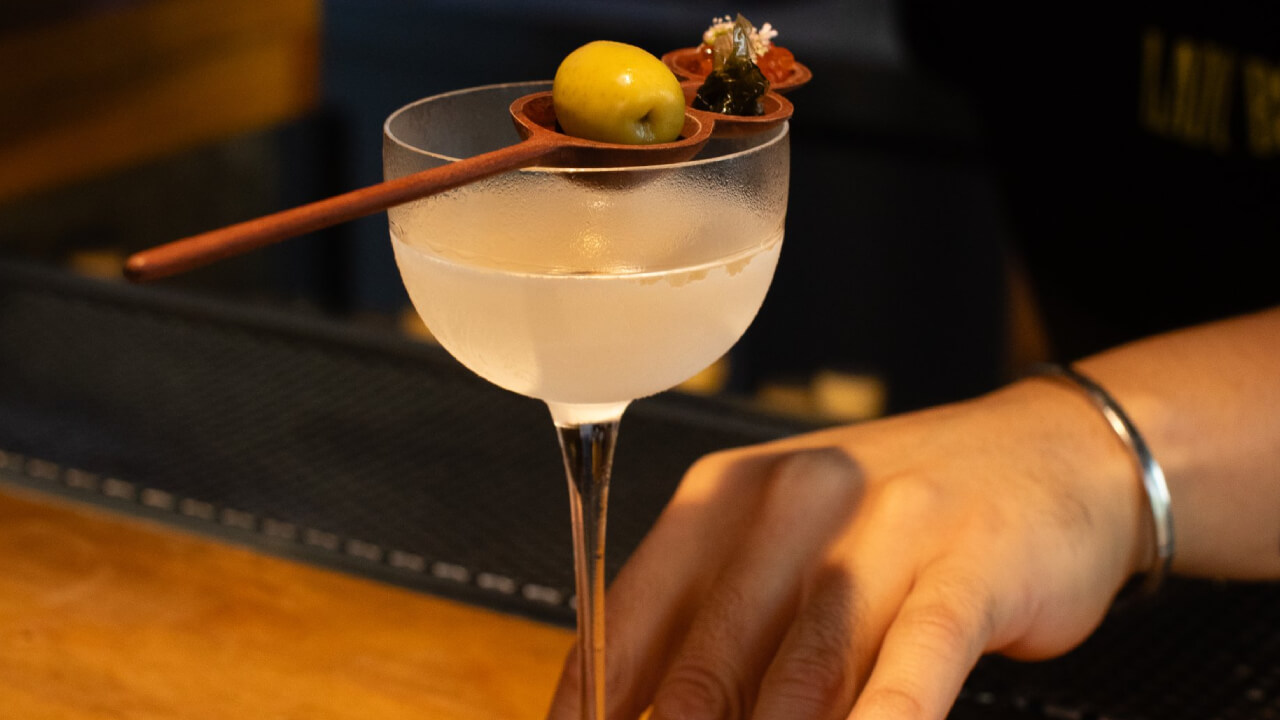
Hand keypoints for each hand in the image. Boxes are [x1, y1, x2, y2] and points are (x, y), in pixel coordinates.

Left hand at [546, 378, 1148, 718]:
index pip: (632, 614)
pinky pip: (912, 663)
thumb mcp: (792, 545)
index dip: (593, 700)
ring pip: (802, 672)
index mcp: (726, 495)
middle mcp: (793, 502)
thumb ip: (722, 625)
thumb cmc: (899, 517)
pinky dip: (882, 719)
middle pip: (709, 659)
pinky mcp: (969, 565)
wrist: (1049, 453)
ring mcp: (884, 528)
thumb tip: (646, 712)